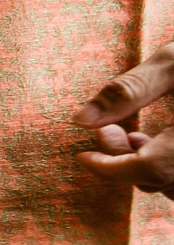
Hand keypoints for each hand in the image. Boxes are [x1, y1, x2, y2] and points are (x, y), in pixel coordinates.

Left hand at [76, 47, 173, 193]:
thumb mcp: (173, 63)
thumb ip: (128, 90)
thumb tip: (81, 119)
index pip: (148, 169)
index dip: (109, 168)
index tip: (83, 156)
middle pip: (160, 181)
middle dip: (122, 162)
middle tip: (106, 131)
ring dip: (147, 169)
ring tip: (132, 135)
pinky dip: (168, 169)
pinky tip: (157, 141)